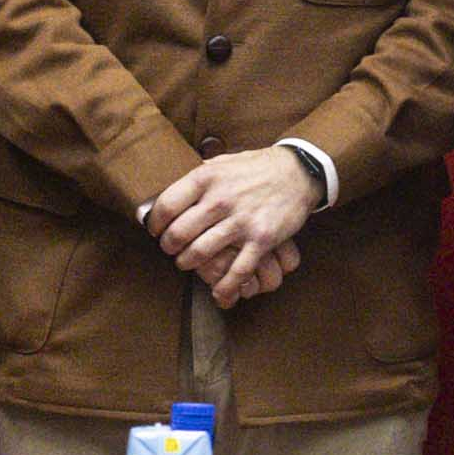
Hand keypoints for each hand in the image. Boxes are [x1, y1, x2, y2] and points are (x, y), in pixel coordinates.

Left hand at [144, 149, 319, 304]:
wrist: (298, 172)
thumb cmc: (257, 167)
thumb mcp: (224, 161)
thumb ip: (201, 174)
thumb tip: (176, 182)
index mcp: (207, 178)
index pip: (167, 206)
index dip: (155, 223)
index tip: (155, 230)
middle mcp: (220, 200)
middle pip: (179, 234)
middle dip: (169, 247)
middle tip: (170, 250)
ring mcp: (241, 221)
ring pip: (201, 253)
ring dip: (189, 264)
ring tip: (187, 264)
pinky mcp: (261, 239)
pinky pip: (238, 270)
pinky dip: (225, 287)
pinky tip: (219, 293)